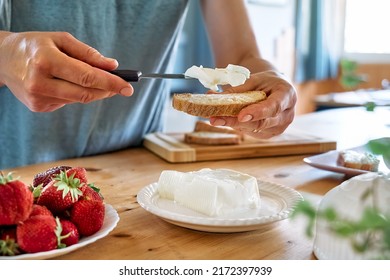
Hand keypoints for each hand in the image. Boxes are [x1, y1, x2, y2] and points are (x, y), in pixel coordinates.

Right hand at [0, 31, 132, 111]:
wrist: (3, 59)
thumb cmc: (35, 46)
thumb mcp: (61, 40)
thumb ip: (88, 54)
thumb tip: (112, 66)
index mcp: (46, 61)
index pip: (86, 76)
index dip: (110, 83)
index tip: (128, 87)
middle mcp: (40, 82)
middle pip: (85, 93)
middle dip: (107, 90)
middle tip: (121, 86)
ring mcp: (38, 98)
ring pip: (78, 99)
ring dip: (92, 91)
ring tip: (91, 78)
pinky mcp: (38, 107)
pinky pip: (67, 102)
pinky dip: (75, 94)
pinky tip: (66, 84)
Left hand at [209, 70, 296, 137]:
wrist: (275, 89)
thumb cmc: (266, 82)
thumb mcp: (254, 80)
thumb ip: (236, 90)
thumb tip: (210, 96)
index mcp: (287, 96)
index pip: (273, 107)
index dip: (257, 112)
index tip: (241, 116)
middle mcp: (287, 115)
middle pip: (261, 123)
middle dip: (236, 122)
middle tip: (215, 119)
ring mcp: (279, 127)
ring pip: (253, 130)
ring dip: (232, 125)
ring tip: (215, 119)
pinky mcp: (269, 134)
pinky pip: (251, 132)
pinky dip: (237, 127)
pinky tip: (226, 121)